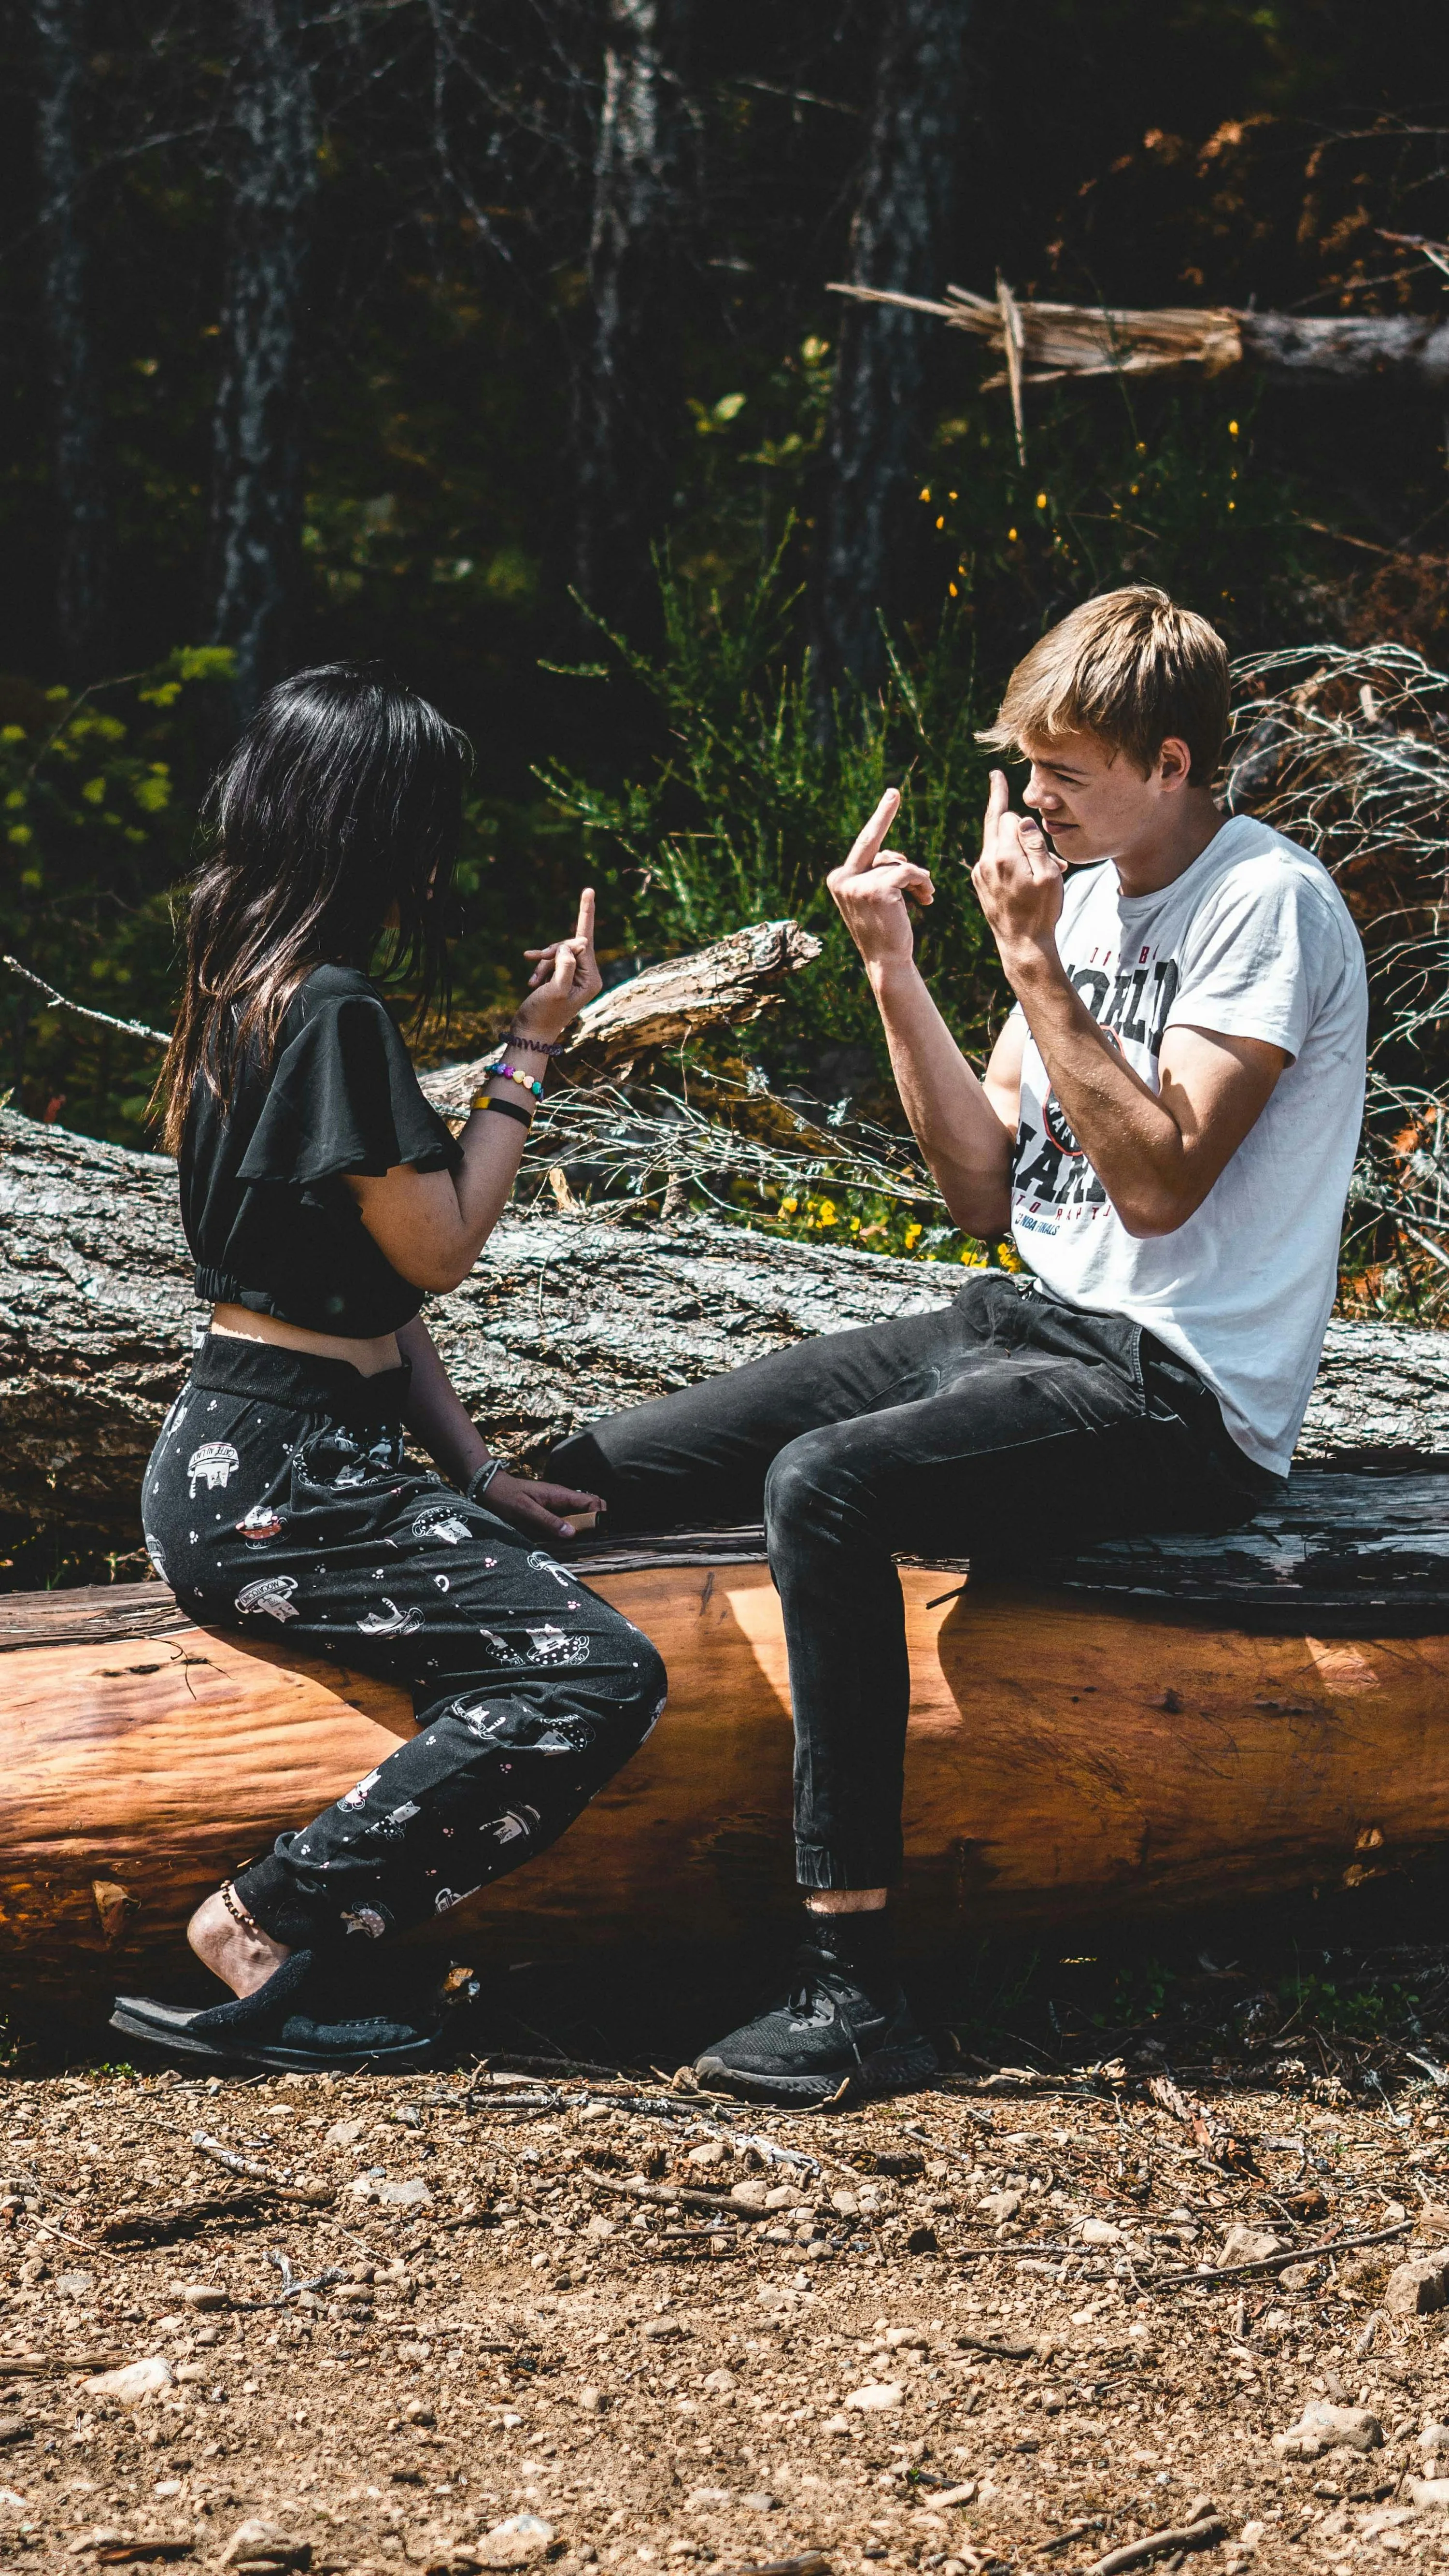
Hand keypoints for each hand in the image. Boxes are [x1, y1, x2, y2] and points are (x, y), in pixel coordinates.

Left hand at [483, 1471, 604, 1542]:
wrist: (489, 1488)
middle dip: (594, 1522)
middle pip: (590, 1507)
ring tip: (579, 1542)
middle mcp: (562, 1498)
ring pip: (579, 1514)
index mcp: (560, 1494)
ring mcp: (556, 1504)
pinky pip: (566, 1519)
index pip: (592, 1501)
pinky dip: (570, 1528)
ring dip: (583, 1527)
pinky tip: (564, 1539)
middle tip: (589, 1540)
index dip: (599, 1516)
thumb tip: (572, 1533)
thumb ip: (548, 1521)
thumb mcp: (525, 1510)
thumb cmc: (506, 1497)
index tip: (597, 1533)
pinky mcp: (549, 1510)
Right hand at [516, 887, 602, 1044]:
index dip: (581, 921)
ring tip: (533, 980)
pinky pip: (551, 960)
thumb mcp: (555, 990)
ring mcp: (574, 976)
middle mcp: (587, 976)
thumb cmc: (542, 1015)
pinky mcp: (561, 977)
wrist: (530, 1033)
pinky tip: (530, 976)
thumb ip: (565, 966)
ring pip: (559, 952)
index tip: (589, 889)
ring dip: (543, 961)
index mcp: (591, 978)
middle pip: (572, 944)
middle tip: (536, 961)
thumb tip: (572, 945)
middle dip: (552, 951)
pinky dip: (539, 965)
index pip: (586, 943)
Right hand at [826, 788, 933, 975]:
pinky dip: (923, 883)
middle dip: (886, 822)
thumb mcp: (877, 897)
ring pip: (898, 863)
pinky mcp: (876, 890)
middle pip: (873, 843)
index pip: (863, 845)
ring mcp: (857, 884)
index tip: (892, 795)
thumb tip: (895, 857)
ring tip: (924, 898)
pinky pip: (909, 872)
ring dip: (917, 879)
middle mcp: (842, 878)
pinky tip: (926, 901)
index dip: (879, 819)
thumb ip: (879, 873)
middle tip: (898, 805)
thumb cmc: (886, 930)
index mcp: (839, 879)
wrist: (887, 960)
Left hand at [971, 772, 1065, 967]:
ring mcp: (980, 874)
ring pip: (995, 842)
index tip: (997, 775)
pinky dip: (1009, 856)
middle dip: (1001, 804)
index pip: (1005, 816)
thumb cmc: (1041, 912)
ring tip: (1046, 861)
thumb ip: (1035, 844)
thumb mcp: (1049, 876)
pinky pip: (993, 859)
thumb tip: (1021, 819)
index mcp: (1003, 856)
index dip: (1011, 802)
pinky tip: (1028, 869)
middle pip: (994, 823)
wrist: (1022, 946)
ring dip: (1016, 842)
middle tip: (996, 779)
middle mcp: (986, 862)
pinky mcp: (980, 884)